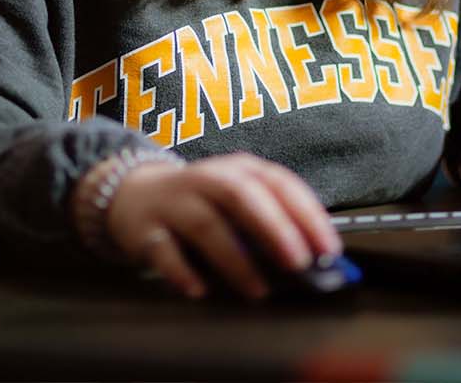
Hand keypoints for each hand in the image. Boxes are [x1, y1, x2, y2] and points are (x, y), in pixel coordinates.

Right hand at [102, 152, 341, 300]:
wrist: (132, 195)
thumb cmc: (202, 204)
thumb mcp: (237, 203)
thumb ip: (273, 227)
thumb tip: (316, 266)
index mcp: (238, 169)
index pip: (278, 183)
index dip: (306, 214)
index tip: (328, 248)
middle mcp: (207, 179)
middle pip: (241, 196)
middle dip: (273, 228)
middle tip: (298, 263)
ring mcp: (174, 202)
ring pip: (206, 224)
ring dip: (235, 259)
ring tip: (258, 290)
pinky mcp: (146, 229)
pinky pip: (164, 250)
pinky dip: (182, 271)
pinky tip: (200, 290)